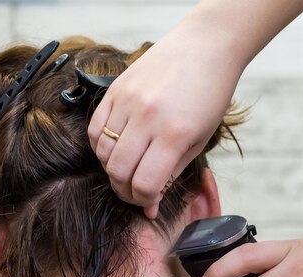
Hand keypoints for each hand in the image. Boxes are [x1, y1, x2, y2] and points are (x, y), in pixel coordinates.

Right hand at [88, 25, 243, 218]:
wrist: (204, 48)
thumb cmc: (209, 96)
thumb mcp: (199, 141)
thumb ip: (172, 173)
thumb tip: (150, 203)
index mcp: (174, 134)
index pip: (144, 184)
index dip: (144, 201)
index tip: (149, 203)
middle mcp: (147, 118)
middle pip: (118, 172)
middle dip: (125, 191)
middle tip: (135, 192)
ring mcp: (127, 101)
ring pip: (102, 153)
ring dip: (112, 169)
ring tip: (128, 169)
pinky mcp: (114, 89)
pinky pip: (94, 129)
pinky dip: (100, 146)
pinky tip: (116, 148)